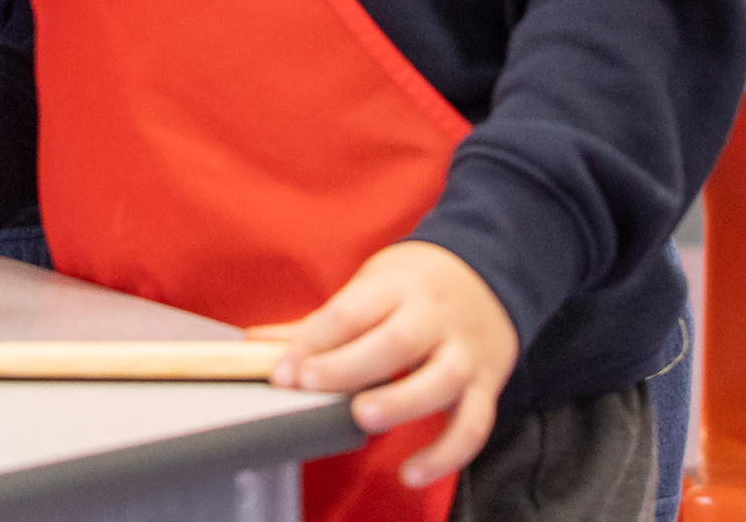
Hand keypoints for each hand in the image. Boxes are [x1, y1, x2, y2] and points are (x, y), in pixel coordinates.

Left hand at [251, 240, 518, 485]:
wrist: (490, 272)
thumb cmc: (416, 284)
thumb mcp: (371, 285)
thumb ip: (318, 322)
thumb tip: (255, 343)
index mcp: (397, 286)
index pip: (350, 312)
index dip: (313, 343)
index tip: (282, 372)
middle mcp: (434, 317)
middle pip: (395, 341)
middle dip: (349, 366)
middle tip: (310, 386)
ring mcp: (464, 352)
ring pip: (439, 380)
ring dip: (401, 402)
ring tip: (363, 419)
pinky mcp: (487, 385)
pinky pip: (473, 424)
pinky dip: (446, 453)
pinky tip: (412, 473)